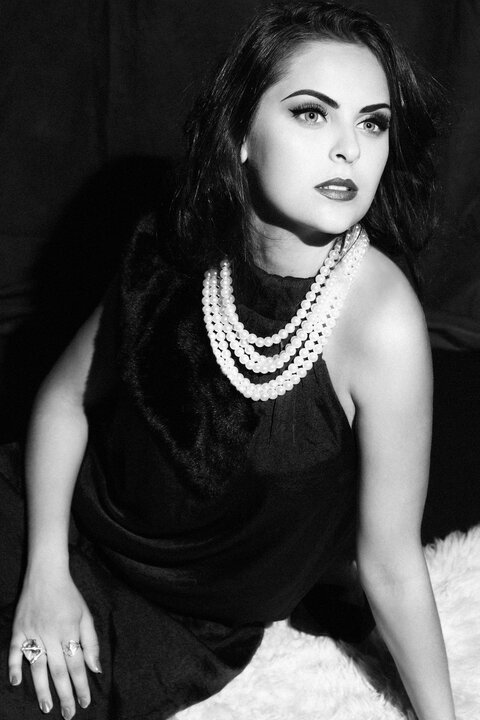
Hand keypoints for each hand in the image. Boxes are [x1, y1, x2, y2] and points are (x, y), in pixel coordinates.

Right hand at [8, 568, 100, 716]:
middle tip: (68, 714)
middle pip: (59, 670)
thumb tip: (95, 668)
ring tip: (47, 707)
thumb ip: (91, 642)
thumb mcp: (85, 615)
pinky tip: (16, 683)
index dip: (81, 685)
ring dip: (42, 688)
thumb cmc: (69, 595)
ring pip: (37, 666)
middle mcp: (51, 634)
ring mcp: (33, 632)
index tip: (85, 702)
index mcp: (70, 630)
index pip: (77, 664)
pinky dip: (14, 667)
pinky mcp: (18, 629)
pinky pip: (14, 651)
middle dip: (65, 694)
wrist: (46, 574)